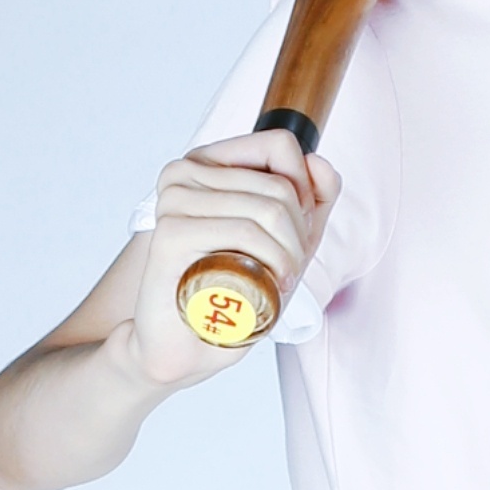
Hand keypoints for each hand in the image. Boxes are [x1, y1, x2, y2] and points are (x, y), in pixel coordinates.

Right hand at [130, 129, 338, 382]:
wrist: (190, 344)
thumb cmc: (235, 291)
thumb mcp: (288, 238)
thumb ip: (312, 197)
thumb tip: (318, 160)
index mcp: (206, 162)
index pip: (278, 144)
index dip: (303, 189)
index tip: (295, 229)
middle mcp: (184, 172)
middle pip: (279, 184)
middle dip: (299, 233)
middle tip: (289, 267)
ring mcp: (174, 199)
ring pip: (268, 208)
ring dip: (289, 252)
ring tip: (280, 279)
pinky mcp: (171, 232)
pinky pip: (245, 232)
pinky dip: (271, 260)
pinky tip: (269, 283)